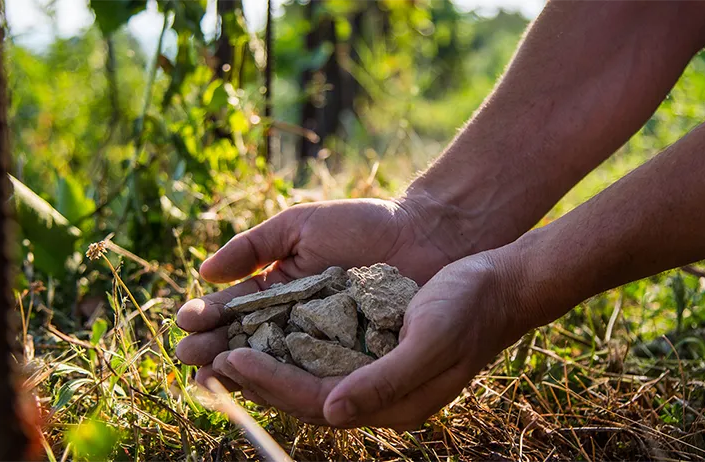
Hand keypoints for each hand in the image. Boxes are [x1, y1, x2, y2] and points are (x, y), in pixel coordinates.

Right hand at [175, 196, 473, 388]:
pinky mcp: (353, 365)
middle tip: (189, 356)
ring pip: (277, 366)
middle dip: (215, 350)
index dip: (208, 319)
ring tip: (214, 374)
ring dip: (244, 372)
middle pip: (247, 345)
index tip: (184, 321)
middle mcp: (296, 325)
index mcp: (279, 291)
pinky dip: (292, 383)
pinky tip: (267, 385)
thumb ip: (254, 246)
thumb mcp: (301, 225)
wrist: (424, 235)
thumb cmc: (364, 224)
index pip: (235, 311)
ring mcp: (323, 347)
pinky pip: (319, 377)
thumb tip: (204, 272)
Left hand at [210, 250, 533, 428]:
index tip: (228, 359)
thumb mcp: (432, 341)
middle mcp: (377, 396)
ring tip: (220, 350)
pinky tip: (263, 332)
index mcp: (392, 404)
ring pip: (307, 378)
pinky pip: (321, 357)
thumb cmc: (469, 309)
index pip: (316, 401)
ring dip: (265, 366)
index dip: (269, 383)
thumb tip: (332, 412)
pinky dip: (288, 347)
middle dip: (254, 381)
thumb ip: (384, 381)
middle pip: (302, 396)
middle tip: (205, 360)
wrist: (499, 284)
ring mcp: (374, 374)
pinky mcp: (373, 351)